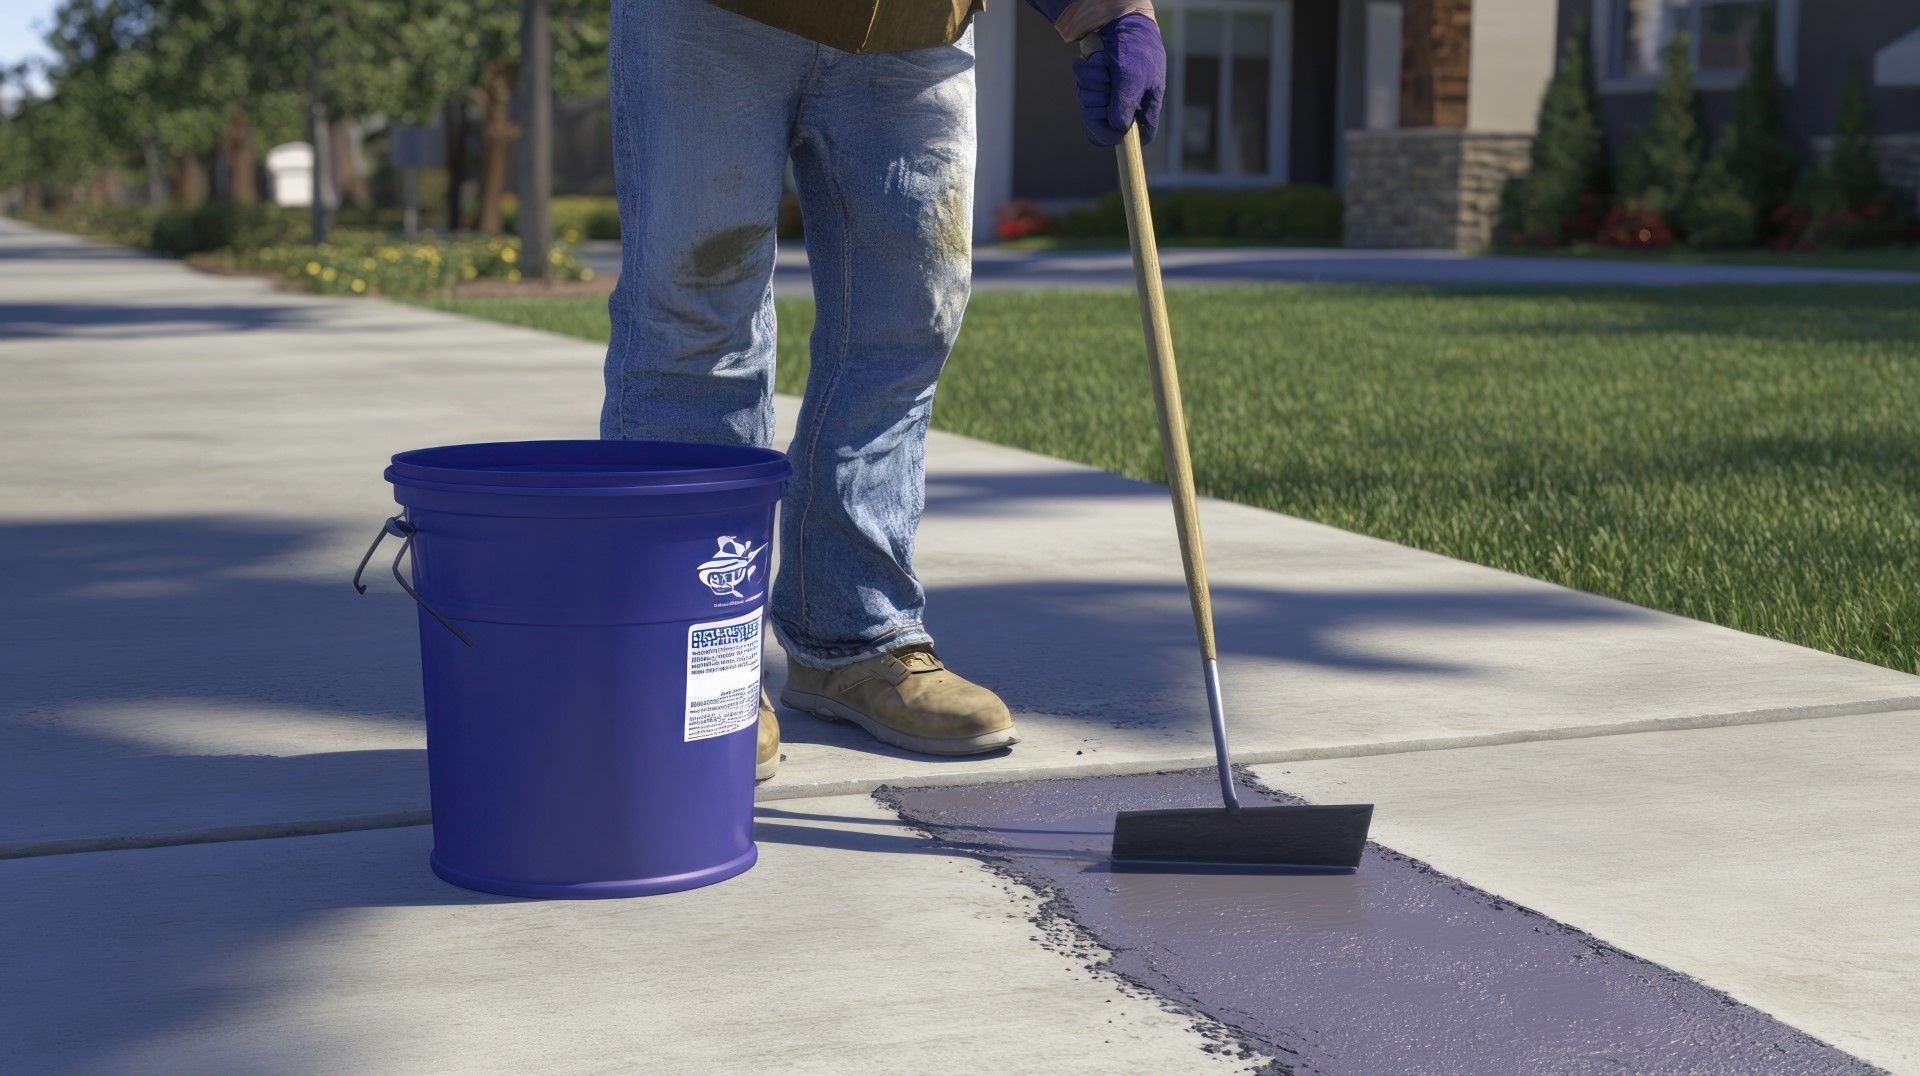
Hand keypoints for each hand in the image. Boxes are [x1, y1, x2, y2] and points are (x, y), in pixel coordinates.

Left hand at [1074, 14, 1164, 146]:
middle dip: (1099, 104)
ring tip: (1104, 66)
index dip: (1124, 139)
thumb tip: (1117, 130)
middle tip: (1106, 87)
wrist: (1122, 21)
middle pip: (1103, 124)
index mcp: (1145, 106)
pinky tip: (1097, 62)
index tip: (1114, 136)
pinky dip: (1087, 73)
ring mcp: (1109, 94)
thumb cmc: (1136, 49)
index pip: (1137, 137)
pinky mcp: (1095, 83)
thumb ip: (1124, 106)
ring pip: (1089, 105)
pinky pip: (1082, 88)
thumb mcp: (1133, 78)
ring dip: (1092, 84)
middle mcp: (1126, 104)